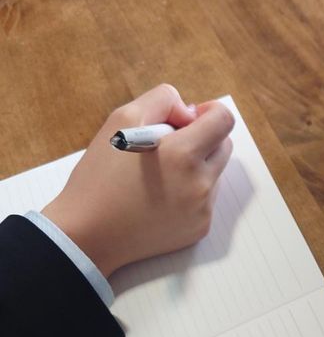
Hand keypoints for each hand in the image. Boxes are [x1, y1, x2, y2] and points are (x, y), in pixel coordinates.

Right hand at [42, 84, 234, 276]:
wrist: (87, 234)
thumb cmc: (99, 176)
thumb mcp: (121, 121)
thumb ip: (162, 102)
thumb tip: (191, 111)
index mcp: (182, 155)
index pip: (224, 121)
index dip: (209, 112)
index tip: (189, 118)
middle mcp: (200, 184)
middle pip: (224, 146)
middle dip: (202, 138)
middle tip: (166, 145)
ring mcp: (203, 209)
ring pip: (215, 173)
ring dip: (196, 166)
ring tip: (158, 175)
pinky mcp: (200, 228)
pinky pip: (206, 199)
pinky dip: (190, 192)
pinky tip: (160, 197)